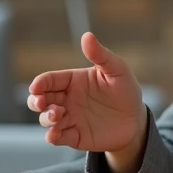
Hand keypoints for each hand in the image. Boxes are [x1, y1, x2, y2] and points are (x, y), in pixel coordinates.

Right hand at [26, 31, 145, 151]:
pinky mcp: (74, 136)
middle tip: (41, 102)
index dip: (40, 83)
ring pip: (46, 119)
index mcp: (72, 81)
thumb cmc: (125, 90)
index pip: (49, 80)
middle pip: (40, 99)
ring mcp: (69, 118)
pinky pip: (58, 137)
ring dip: (46, 118)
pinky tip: (54, 134)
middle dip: (36, 101)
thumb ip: (100, 55)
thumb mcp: (117, 70)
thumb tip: (86, 35)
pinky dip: (53, 136)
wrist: (136, 120)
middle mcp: (66, 99)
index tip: (36, 87)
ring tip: (58, 115)